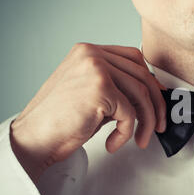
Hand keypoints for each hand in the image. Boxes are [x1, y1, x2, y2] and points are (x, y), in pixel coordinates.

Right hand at [10, 43, 166, 180]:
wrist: (34, 138)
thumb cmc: (61, 121)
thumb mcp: (93, 95)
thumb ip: (118, 87)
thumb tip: (150, 95)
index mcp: (88, 52)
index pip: (133, 58)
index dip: (151, 81)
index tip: (158, 99)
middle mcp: (92, 55)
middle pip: (142, 75)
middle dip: (156, 104)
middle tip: (158, 124)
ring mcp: (96, 68)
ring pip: (140, 94)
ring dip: (146, 122)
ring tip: (141, 139)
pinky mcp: (100, 88)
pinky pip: (129, 113)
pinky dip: (126, 133)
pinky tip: (113, 143)